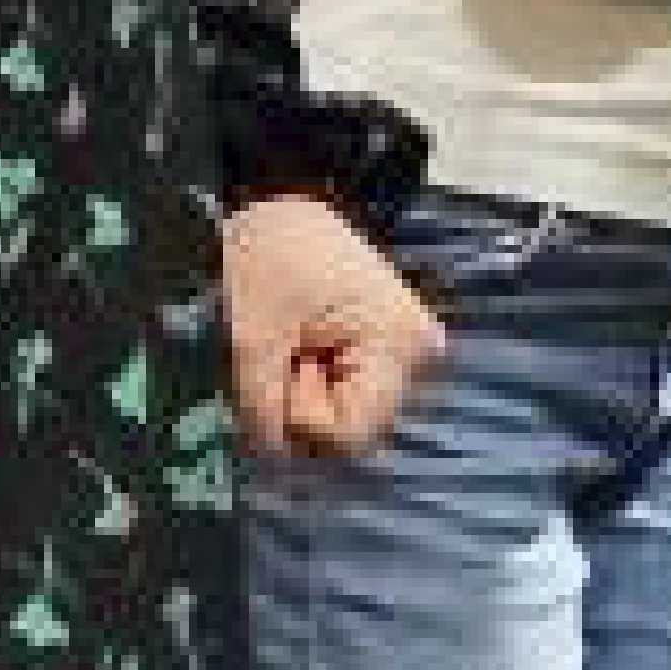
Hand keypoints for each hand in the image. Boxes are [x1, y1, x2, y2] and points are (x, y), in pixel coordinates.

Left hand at [220, 193, 439, 460]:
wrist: (274, 203)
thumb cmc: (264, 258)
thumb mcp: (251, 338)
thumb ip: (263, 410)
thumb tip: (274, 466)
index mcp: (399, 342)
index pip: (350, 435)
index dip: (300, 418)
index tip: (280, 367)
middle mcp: (419, 352)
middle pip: (354, 429)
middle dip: (302, 406)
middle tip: (280, 353)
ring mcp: (407, 349)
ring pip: (349, 415)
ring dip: (304, 396)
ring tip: (288, 344)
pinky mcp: (388, 347)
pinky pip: (348, 394)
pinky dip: (313, 382)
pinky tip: (301, 345)